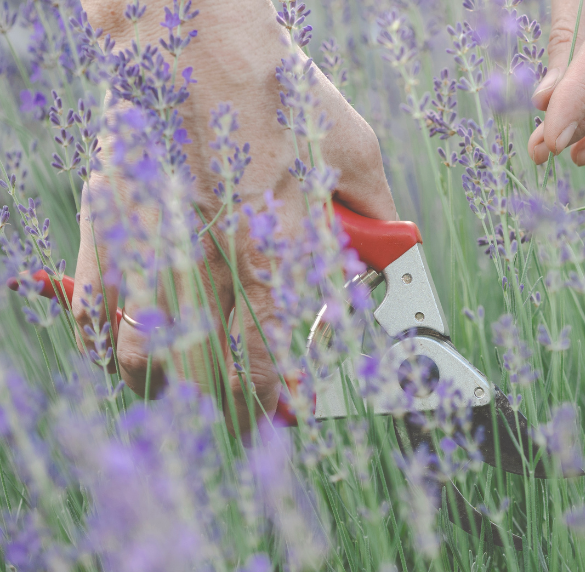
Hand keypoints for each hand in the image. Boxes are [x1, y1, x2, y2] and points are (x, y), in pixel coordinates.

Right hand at [75, 0, 394, 431]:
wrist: (195, 35)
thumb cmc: (279, 87)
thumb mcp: (354, 148)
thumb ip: (371, 207)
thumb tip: (390, 244)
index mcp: (284, 240)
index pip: (286, 335)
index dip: (289, 381)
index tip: (296, 411)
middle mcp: (222, 251)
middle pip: (220, 349)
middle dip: (232, 397)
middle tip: (241, 425)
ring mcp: (162, 235)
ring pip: (154, 334)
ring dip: (166, 376)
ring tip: (176, 401)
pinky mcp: (116, 211)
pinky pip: (99, 288)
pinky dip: (101, 326)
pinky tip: (108, 352)